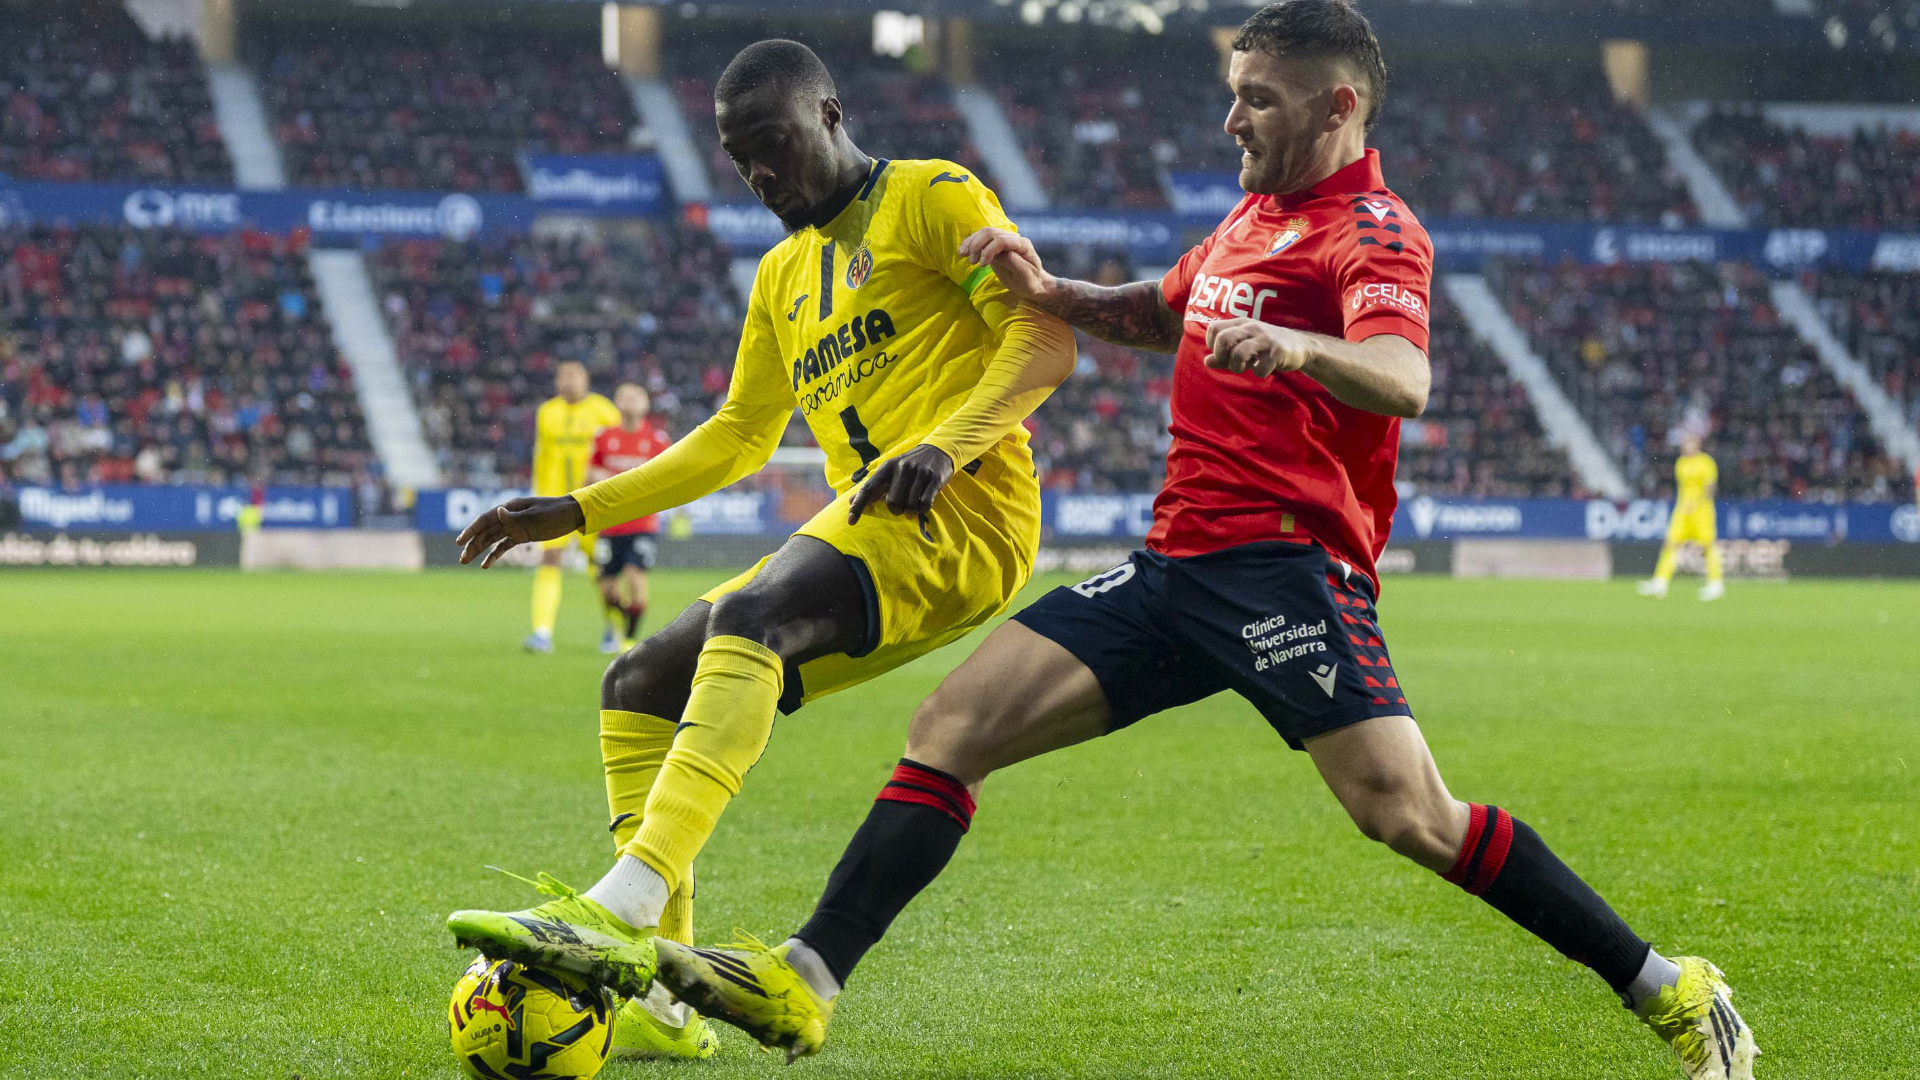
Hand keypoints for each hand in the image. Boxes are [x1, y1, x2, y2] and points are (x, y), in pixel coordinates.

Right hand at [456, 496, 585, 567]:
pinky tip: (486, 565)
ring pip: (492, 539)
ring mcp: (515, 526)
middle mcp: (509, 516)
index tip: (459, 542)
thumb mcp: (536, 516)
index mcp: (510, 508)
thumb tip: (498, 511)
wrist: (572, 514)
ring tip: (466, 561)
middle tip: (462, 559)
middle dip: (472, 544)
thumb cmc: (555, 512)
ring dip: (479, 550)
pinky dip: (495, 554)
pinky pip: (504, 545)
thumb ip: (516, 517)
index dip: (471, 530)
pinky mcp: (522, 535)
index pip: (485, 519)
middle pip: (485, 531)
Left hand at [847, 444, 955, 522]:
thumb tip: (850, 501)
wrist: (938, 450)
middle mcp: (902, 468)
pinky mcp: (934, 479)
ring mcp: (919, 473)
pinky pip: (925, 505)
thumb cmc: (909, 465)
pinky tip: (924, 502)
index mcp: (888, 466)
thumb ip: (873, 487)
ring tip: (915, 500)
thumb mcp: (890, 471)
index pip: (868, 488)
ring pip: (910, 506)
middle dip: (896, 509)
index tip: (850, 521)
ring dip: (912, 509)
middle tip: (903, 503)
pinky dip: (923, 509)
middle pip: (892, 503)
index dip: (858, 506)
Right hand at [958, 227, 1054, 305]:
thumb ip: (1016, 264)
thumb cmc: (1031, 282)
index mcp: (1022, 244)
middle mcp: (1013, 239)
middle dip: (977, 244)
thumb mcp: (1026, 277)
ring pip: (984, 234)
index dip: (989, 250)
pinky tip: (963, 252)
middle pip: (991, 232)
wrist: (1033, 284)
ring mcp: (1004, 241)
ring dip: (971, 242)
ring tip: (962, 254)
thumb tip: (1003, 254)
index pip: (1002, 240)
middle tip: (971, 261)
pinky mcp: (995, 247)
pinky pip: (981, 240)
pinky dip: (971, 244)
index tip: (982, 265)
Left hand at [1204, 318, 1314, 376]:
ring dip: (1237, 366)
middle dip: (1222, 356)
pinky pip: (1260, 367)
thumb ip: (1225, 355)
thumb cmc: (1265, 347)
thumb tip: (1206, 361)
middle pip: (1224, 339)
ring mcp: (1265, 338)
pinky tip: (1263, 368)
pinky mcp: (1278, 352)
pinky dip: (1258, 372)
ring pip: (1239, 353)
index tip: (1222, 353)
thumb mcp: (1244, 348)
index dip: (1213, 345)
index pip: (1214, 329)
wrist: (1300, 346)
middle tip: (1230, 362)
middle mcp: (1252, 327)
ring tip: (1244, 367)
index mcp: (1241, 323)